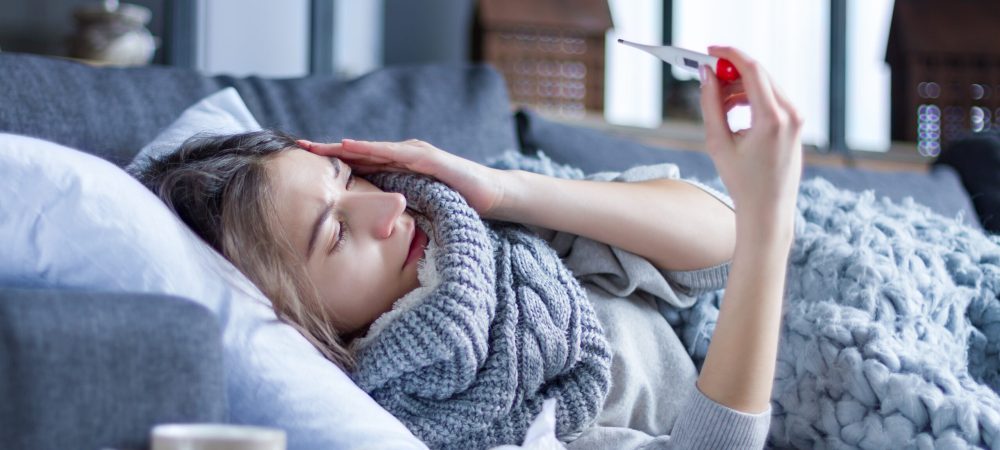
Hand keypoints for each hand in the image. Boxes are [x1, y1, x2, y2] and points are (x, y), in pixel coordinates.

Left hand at [296, 138, 507, 215]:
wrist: (492, 196)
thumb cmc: (456, 203)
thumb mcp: (418, 210)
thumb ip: (397, 212)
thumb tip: (373, 232)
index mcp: (398, 170)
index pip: (360, 165)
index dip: (332, 164)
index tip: (303, 165)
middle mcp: (403, 157)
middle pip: (360, 153)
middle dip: (329, 150)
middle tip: (298, 147)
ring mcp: (417, 155)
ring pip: (373, 150)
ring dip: (345, 147)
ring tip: (318, 146)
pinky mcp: (430, 160)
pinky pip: (397, 154)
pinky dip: (373, 150)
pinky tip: (353, 149)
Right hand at [699, 46, 802, 234]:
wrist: (768, 210)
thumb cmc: (742, 182)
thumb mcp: (718, 142)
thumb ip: (711, 105)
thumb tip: (707, 76)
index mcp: (772, 118)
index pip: (752, 69)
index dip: (729, 55)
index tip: (710, 51)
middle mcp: (790, 114)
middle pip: (759, 74)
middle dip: (732, 71)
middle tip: (708, 77)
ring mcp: (797, 118)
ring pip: (765, 85)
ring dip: (739, 87)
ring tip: (718, 105)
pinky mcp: (796, 124)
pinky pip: (772, 99)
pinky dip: (751, 98)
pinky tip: (733, 113)